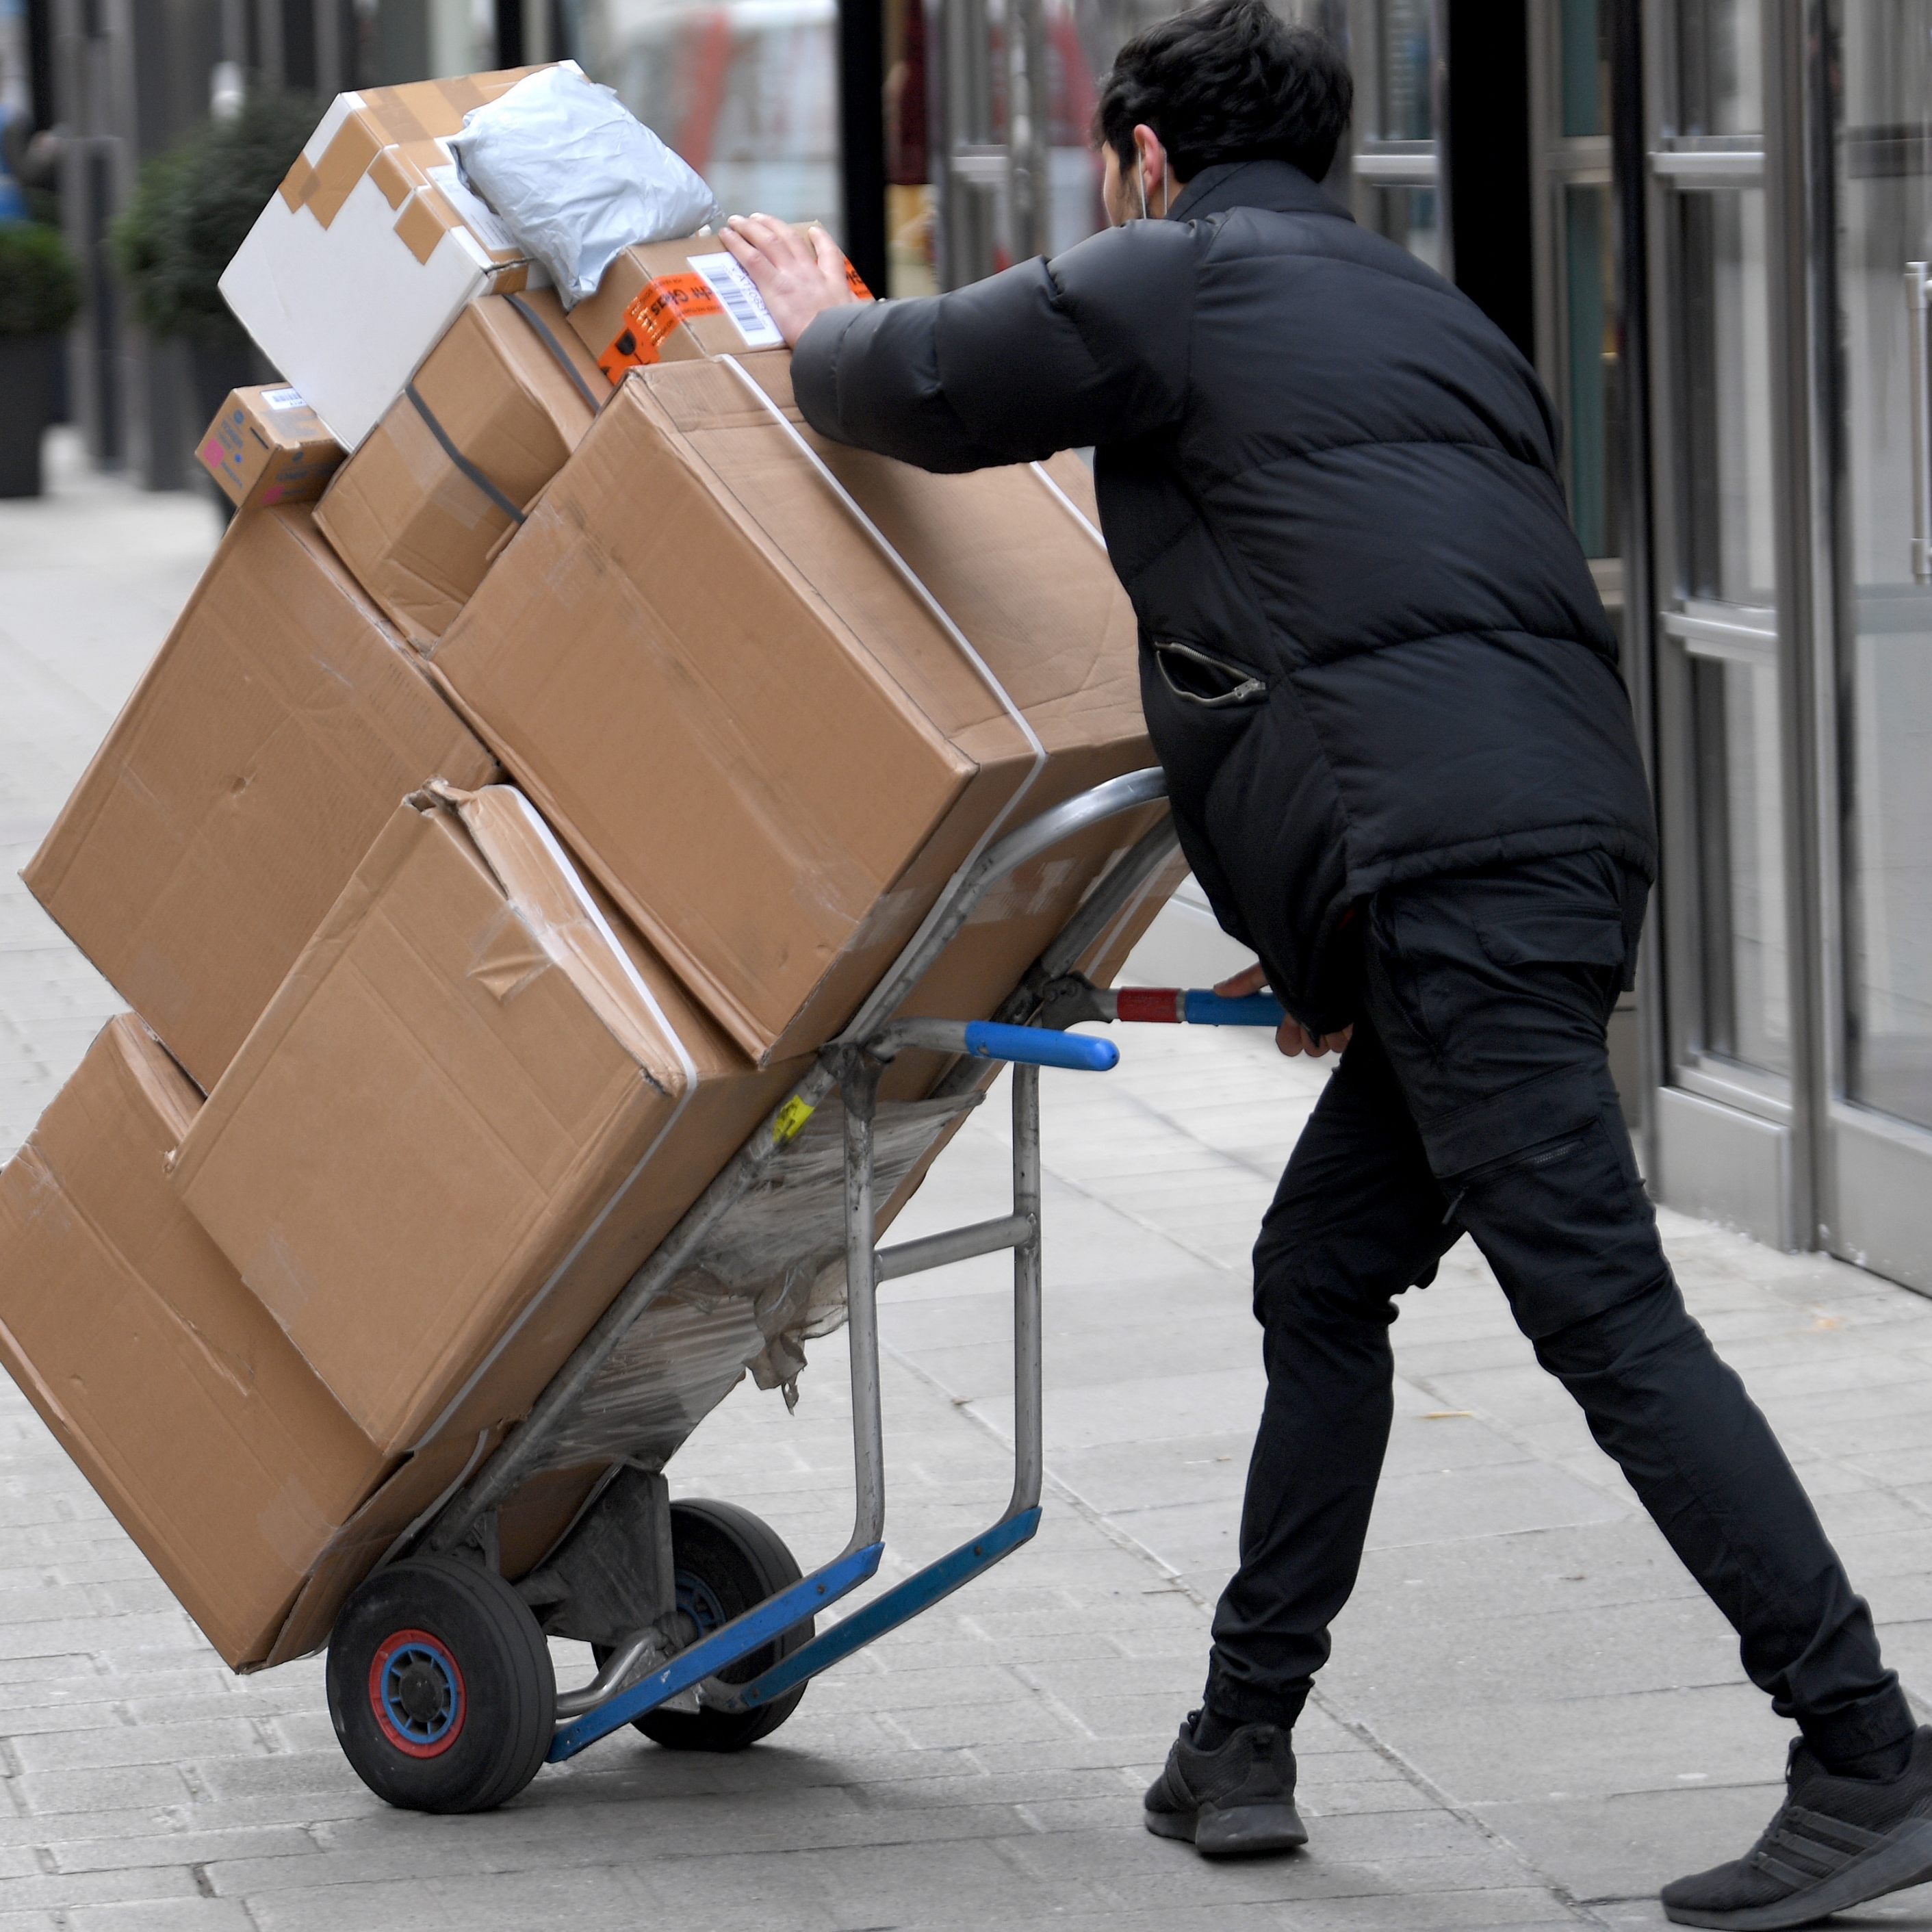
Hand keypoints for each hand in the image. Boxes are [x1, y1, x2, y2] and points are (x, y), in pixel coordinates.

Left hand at [719, 214, 864, 346]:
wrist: (834, 343)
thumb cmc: (847, 339)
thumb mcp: (859, 324)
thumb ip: (857, 318)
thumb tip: (868, 320)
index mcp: (834, 283)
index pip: (829, 254)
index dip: (820, 240)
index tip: (813, 232)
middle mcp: (811, 273)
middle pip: (790, 239)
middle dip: (774, 226)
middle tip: (760, 219)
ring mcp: (792, 276)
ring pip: (769, 241)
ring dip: (752, 227)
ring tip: (739, 220)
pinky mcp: (774, 286)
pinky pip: (752, 258)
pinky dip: (737, 243)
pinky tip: (727, 235)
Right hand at [1213, 964, 1352, 1060]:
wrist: (1344, 939)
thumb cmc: (1311, 952)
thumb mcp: (1274, 967)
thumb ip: (1248, 981)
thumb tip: (1219, 990)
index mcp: (1296, 1004)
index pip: (1288, 1036)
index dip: (1288, 1039)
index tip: (1290, 1038)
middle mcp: (1317, 1012)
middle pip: (1310, 1044)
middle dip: (1311, 1039)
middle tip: (1313, 1026)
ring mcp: (1339, 1016)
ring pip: (1330, 1043)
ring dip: (1331, 1035)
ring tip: (1335, 1017)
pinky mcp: (1359, 1018)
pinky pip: (1350, 1038)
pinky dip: (1349, 1032)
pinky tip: (1349, 1019)